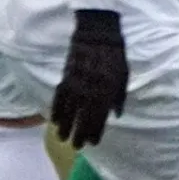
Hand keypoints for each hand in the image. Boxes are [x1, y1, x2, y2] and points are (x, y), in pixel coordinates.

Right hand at [51, 9, 129, 147]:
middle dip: (79, 132)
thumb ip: (120, 96)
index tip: (92, 143)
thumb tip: (116, 116)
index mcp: (108, 88)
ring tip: (62, 138)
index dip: (96, 130)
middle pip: (83, 115)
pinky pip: (59, 96)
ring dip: (65, 125)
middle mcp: (91, 87)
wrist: (97, 33)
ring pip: (69, 108)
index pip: (100, 115)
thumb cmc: (115, 54)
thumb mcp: (124, 74)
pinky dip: (56, 109)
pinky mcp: (66, 75)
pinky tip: (54, 120)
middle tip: (75, 147)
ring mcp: (77, 82)